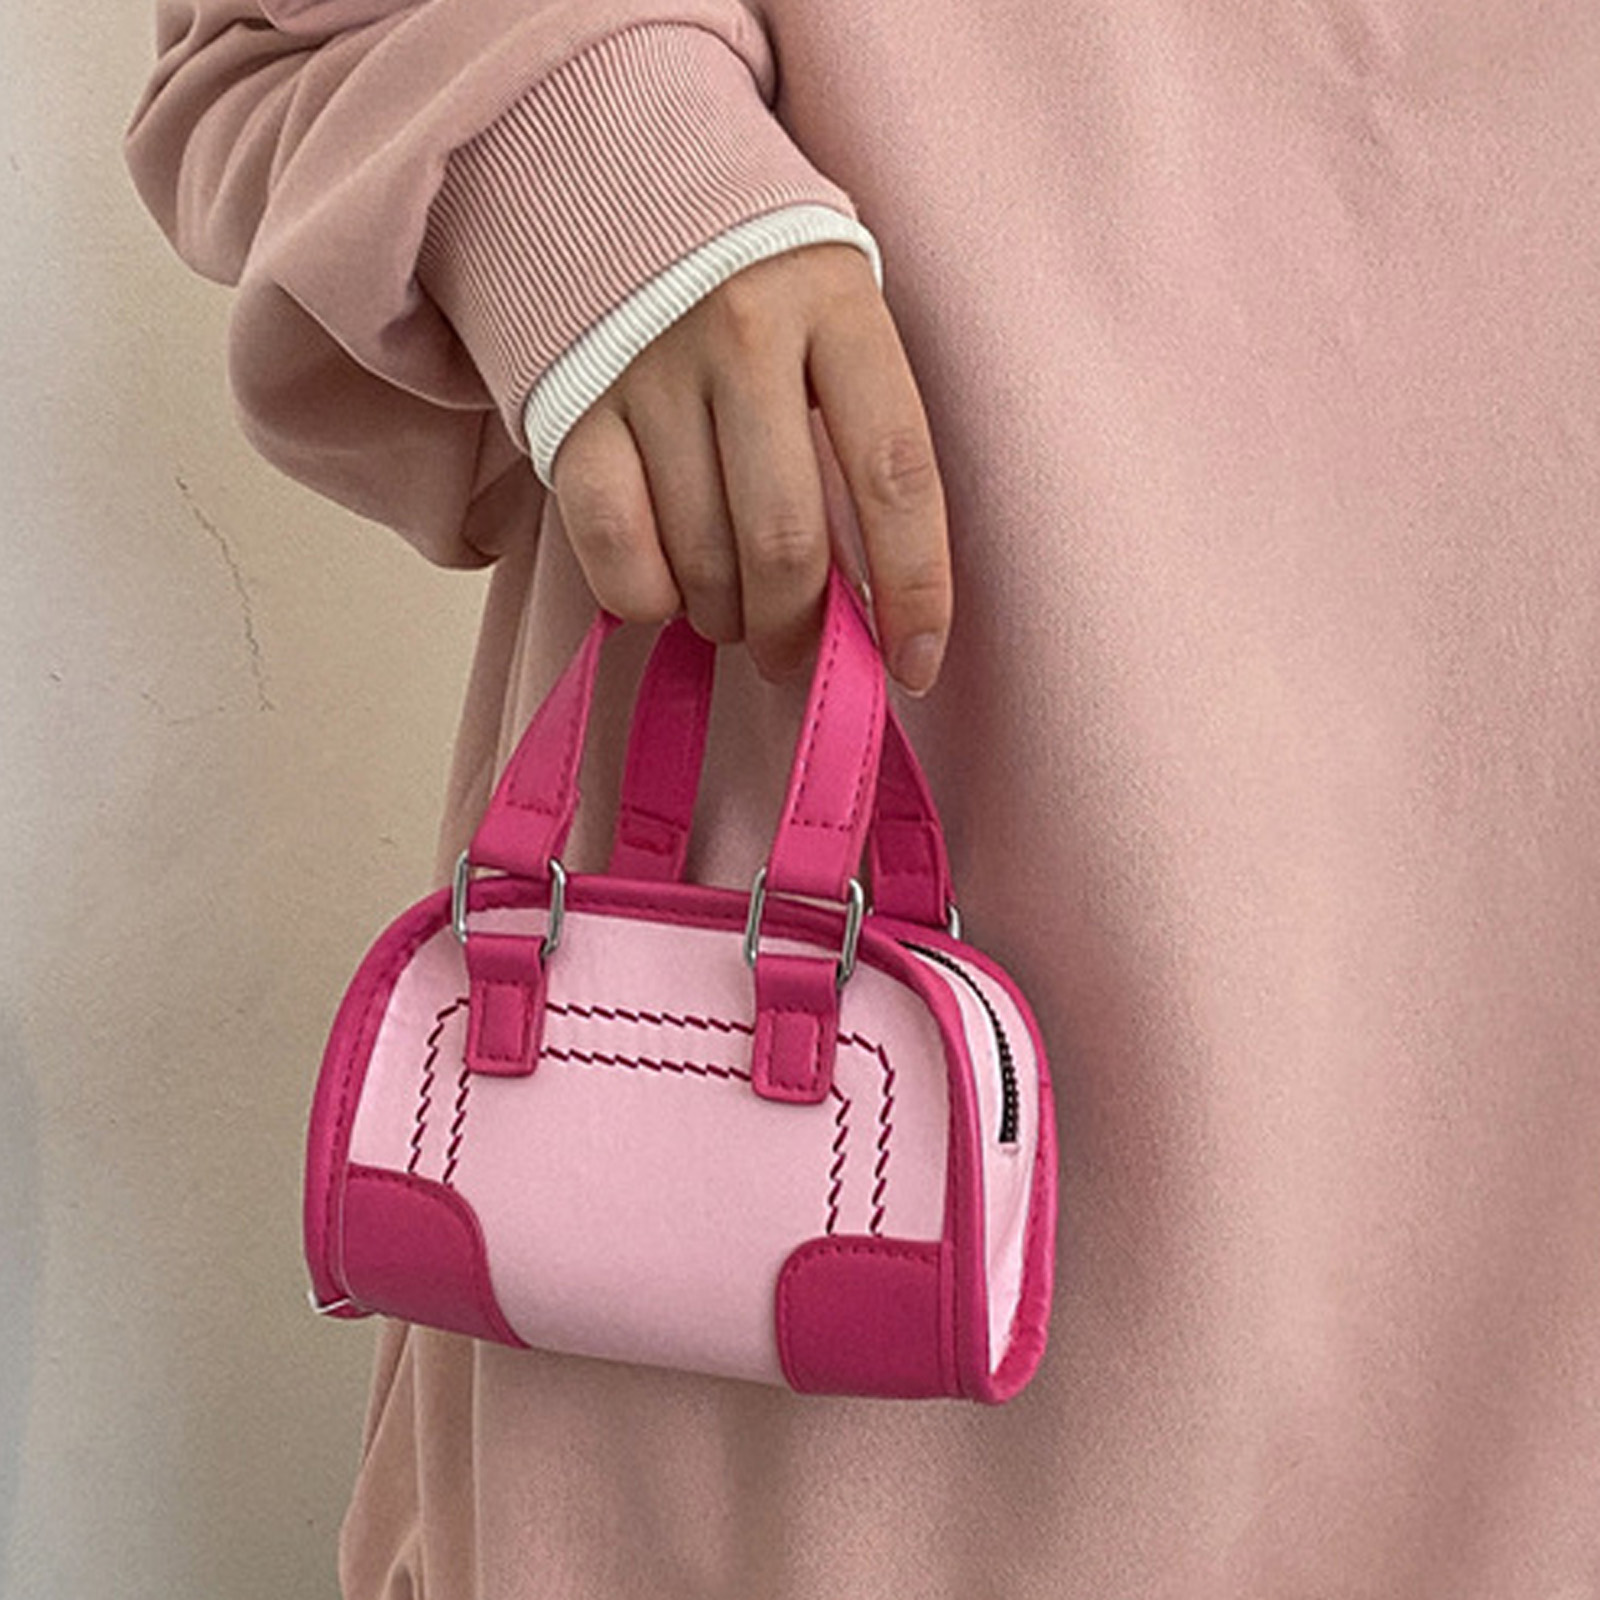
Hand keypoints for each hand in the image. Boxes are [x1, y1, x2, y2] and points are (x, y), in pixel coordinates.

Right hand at [549, 242, 951, 693]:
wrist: (604, 171)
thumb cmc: (751, 277)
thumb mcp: (832, 313)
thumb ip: (855, 431)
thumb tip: (867, 600)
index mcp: (836, 303)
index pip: (896, 472)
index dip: (914, 586)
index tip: (916, 662)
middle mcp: (742, 330)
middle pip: (786, 540)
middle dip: (797, 630)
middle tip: (794, 654)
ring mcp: (648, 366)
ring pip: (701, 558)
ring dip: (725, 618)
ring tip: (732, 610)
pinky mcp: (571, 405)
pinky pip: (613, 548)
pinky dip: (646, 598)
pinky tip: (664, 590)